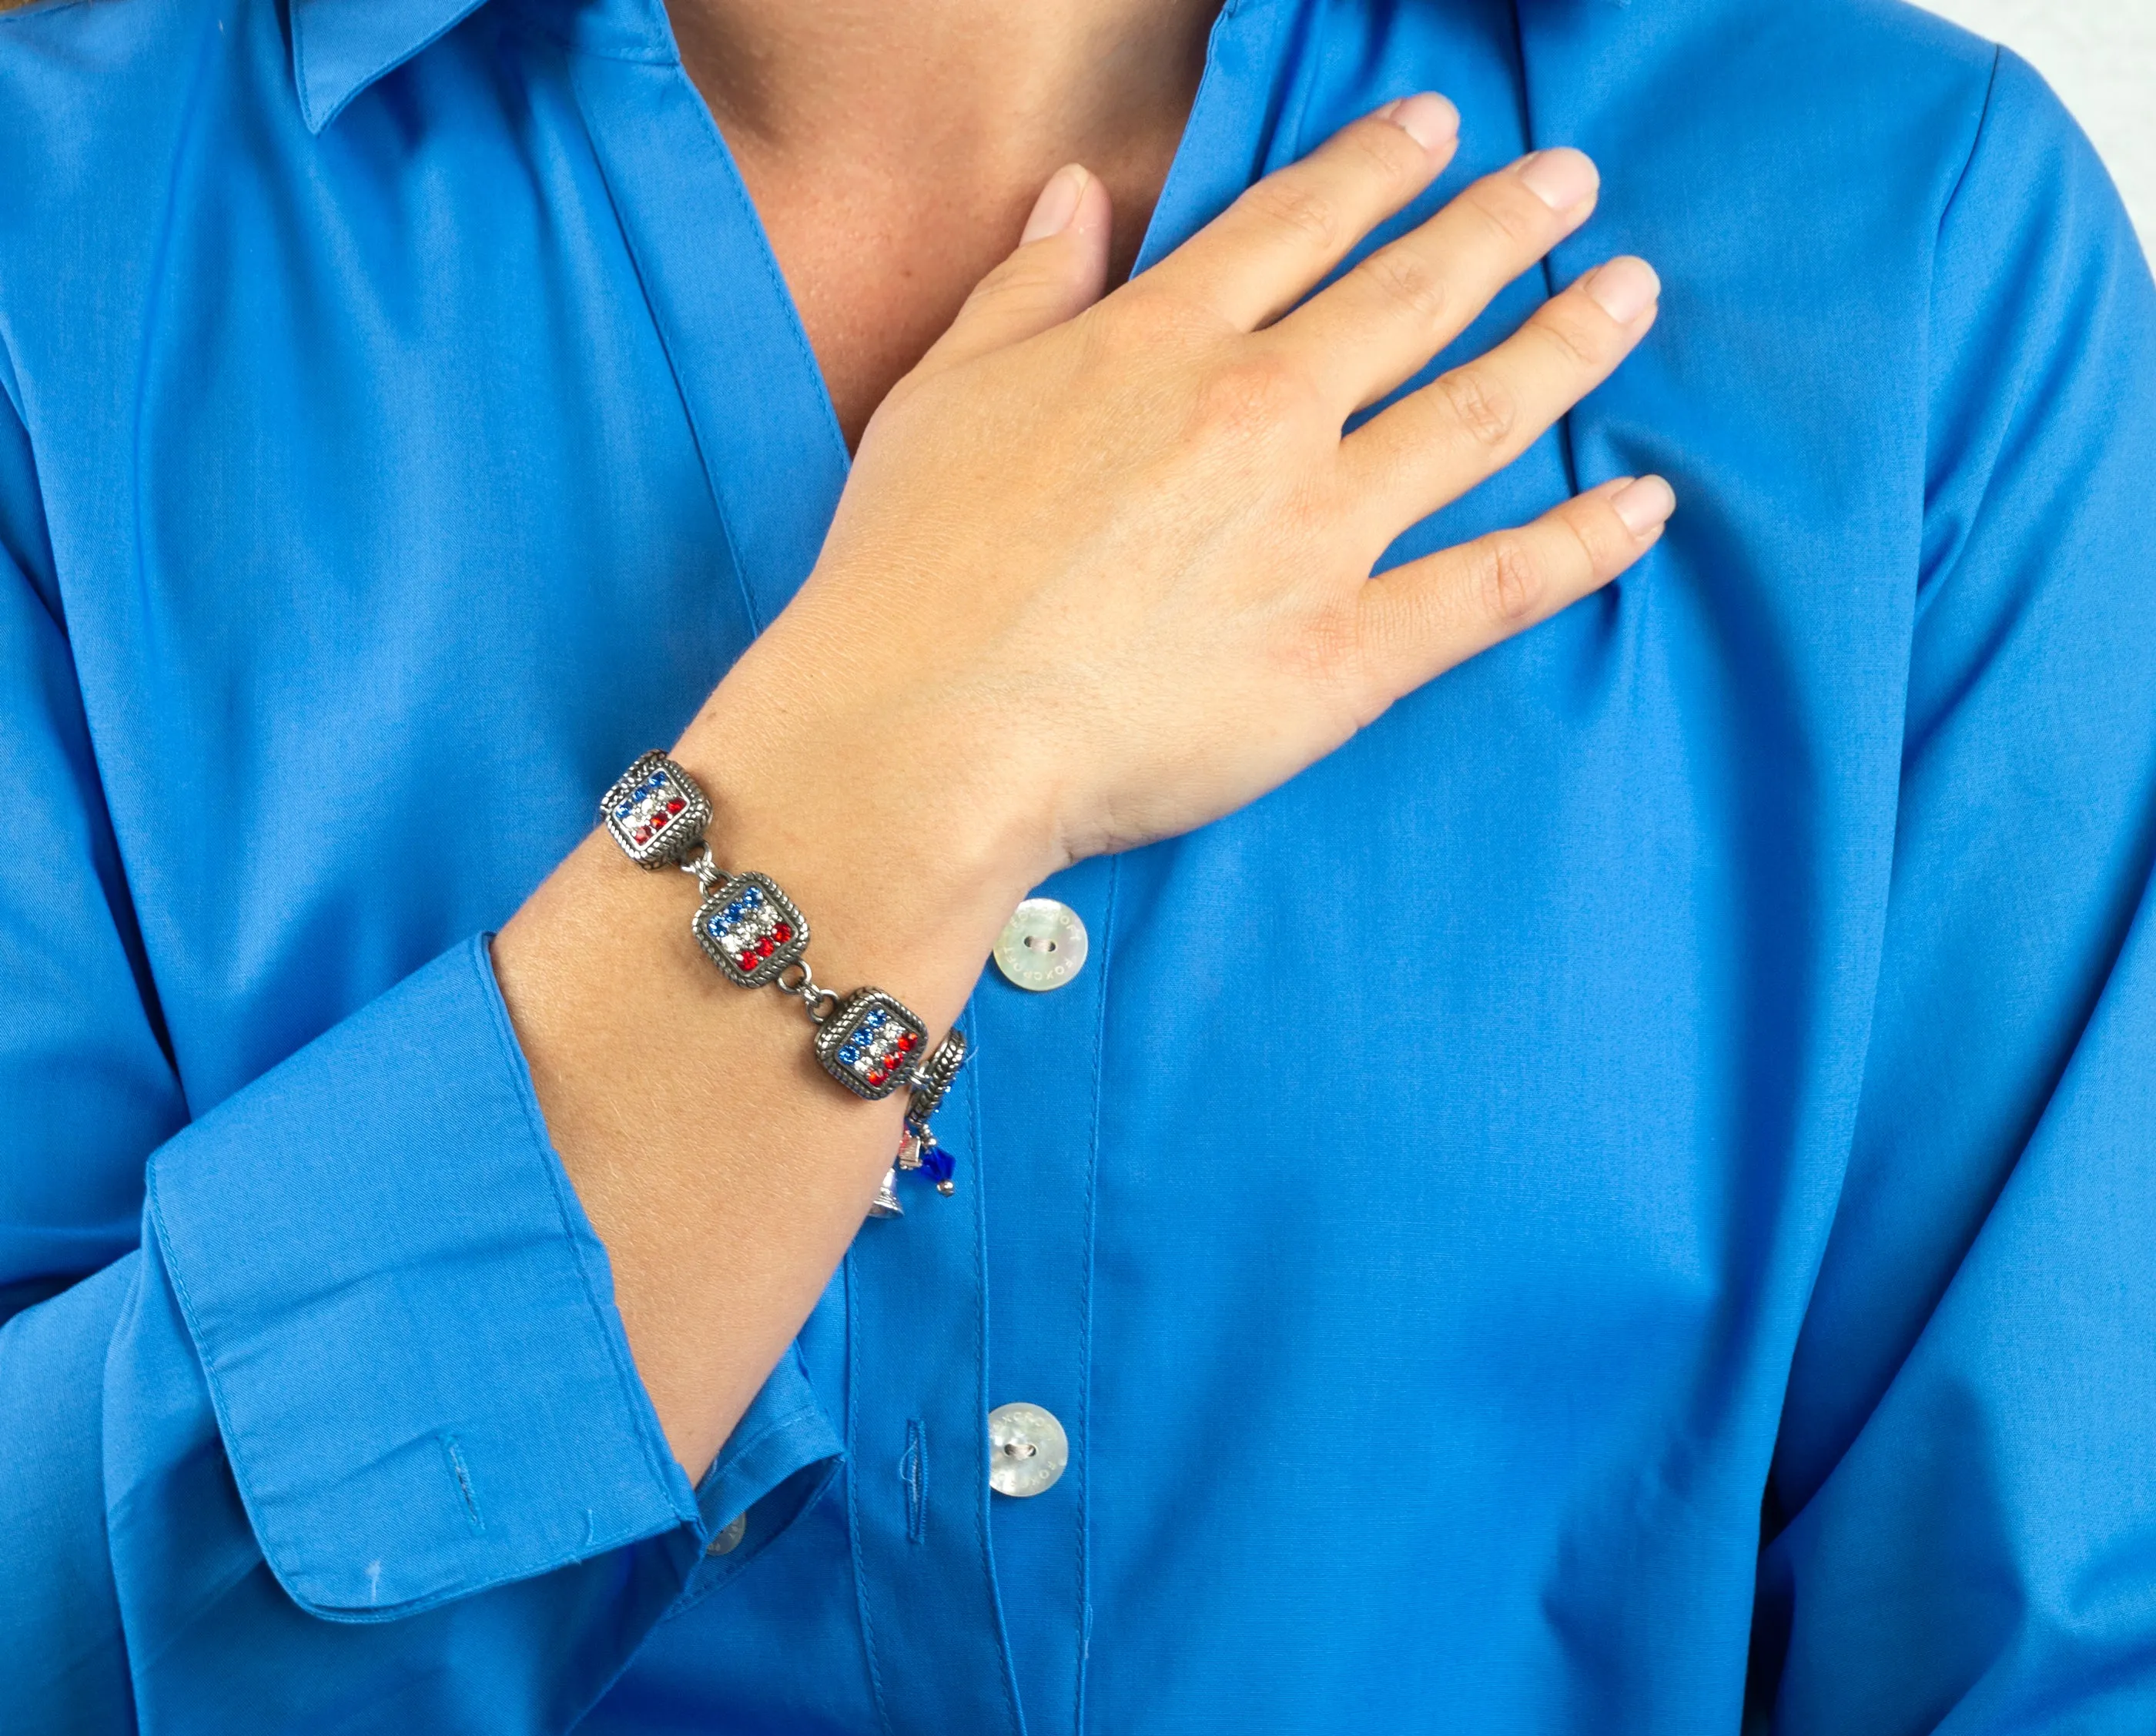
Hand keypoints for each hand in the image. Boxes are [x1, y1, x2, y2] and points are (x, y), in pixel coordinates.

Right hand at [498, 96, 1669, 1475]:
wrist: (925, 733)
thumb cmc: (908, 575)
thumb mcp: (942, 394)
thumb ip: (1024, 288)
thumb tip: (1074, 198)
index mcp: (1162, 341)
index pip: (1298, 225)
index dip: (1377, 166)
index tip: (1436, 130)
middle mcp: (1261, 411)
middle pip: (1415, 293)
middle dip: (1503, 225)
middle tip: (1570, 183)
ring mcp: (1318, 529)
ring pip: (1479, 412)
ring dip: (1566, 344)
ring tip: (1629, 297)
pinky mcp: (1350, 652)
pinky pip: (1494, 585)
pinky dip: (1580, 547)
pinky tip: (1645, 508)